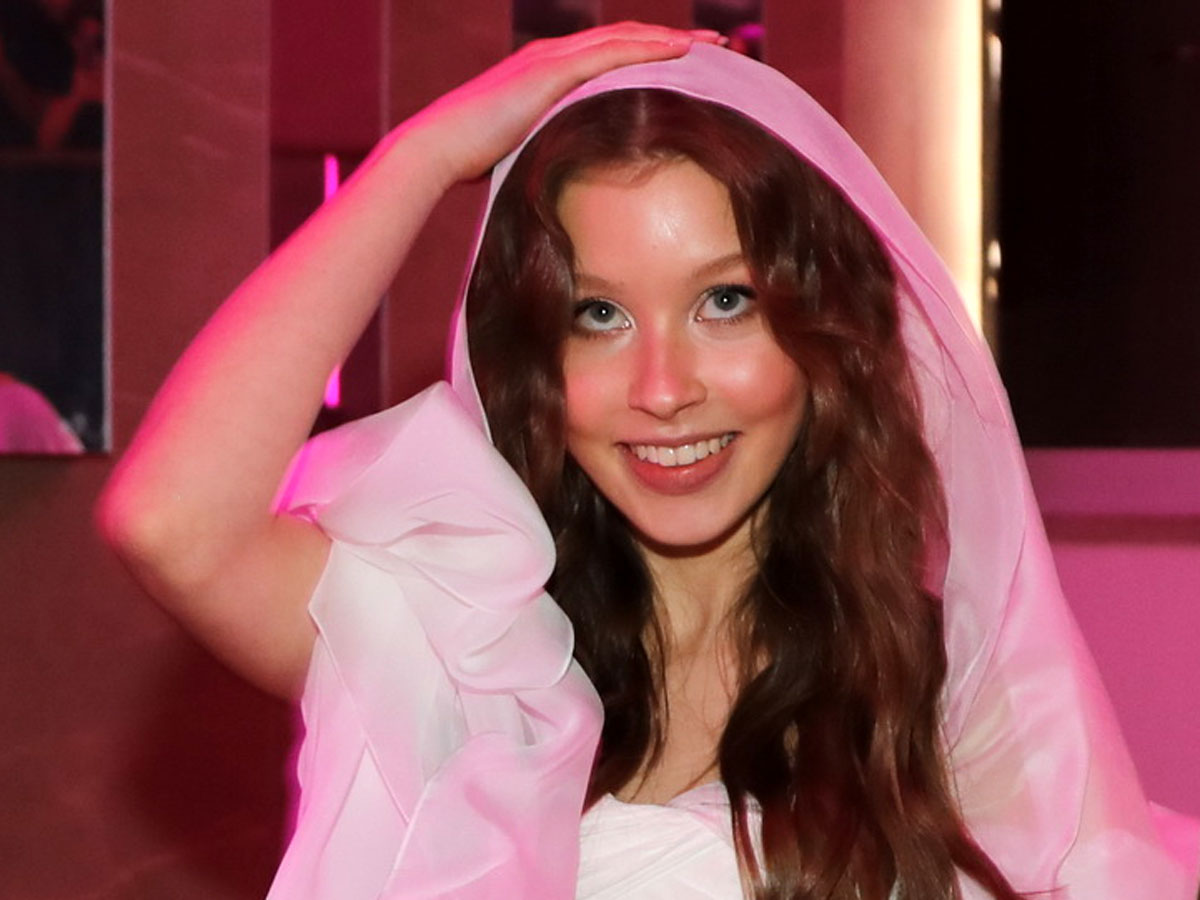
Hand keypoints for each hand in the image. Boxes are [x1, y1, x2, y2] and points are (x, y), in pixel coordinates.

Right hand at [403, 22, 723, 185]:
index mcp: (548, 70)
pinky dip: (648, 47)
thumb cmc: (473, 159)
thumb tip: (570, 176)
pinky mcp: (549, 70)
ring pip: (624, 38)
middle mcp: (552, 54)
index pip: (611, 55)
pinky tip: (681, 49)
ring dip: (672, 38)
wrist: (439, 148)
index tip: (691, 62)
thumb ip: (551, 148)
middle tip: (721, 45)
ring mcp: (550, 58)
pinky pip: (610, 52)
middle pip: (626, 38)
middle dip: (674, 39)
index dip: (652, 54)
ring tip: (716, 44)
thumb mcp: (525, 149)